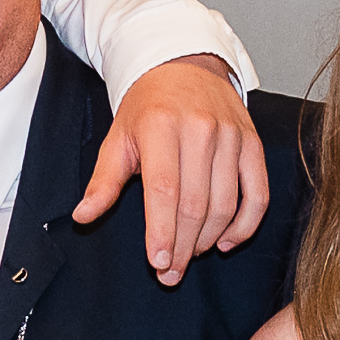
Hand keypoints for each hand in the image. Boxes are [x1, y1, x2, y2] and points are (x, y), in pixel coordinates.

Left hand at [77, 55, 269, 282]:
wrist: (185, 65)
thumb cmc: (147, 108)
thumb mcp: (118, 138)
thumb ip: (103, 181)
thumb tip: (82, 217)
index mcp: (160, 127)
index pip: (164, 190)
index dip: (162, 231)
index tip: (157, 263)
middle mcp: (200, 129)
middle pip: (196, 204)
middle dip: (182, 247)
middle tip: (170, 274)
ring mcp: (231, 136)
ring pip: (226, 204)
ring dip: (208, 240)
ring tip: (189, 255)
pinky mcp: (253, 143)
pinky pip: (257, 194)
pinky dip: (245, 225)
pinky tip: (226, 241)